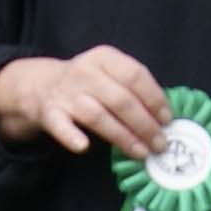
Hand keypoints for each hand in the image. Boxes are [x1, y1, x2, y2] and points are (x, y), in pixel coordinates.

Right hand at [0, 46, 168, 158]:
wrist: (42, 85)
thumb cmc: (89, 83)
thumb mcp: (109, 72)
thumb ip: (133, 88)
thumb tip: (164, 117)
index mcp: (104, 58)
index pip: (135, 75)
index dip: (154, 99)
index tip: (168, 119)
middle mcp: (85, 72)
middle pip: (120, 99)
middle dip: (144, 124)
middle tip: (160, 144)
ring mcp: (67, 93)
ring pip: (98, 116)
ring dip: (122, 137)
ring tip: (141, 152)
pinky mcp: (50, 113)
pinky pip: (61, 126)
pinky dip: (71, 136)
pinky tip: (83, 146)